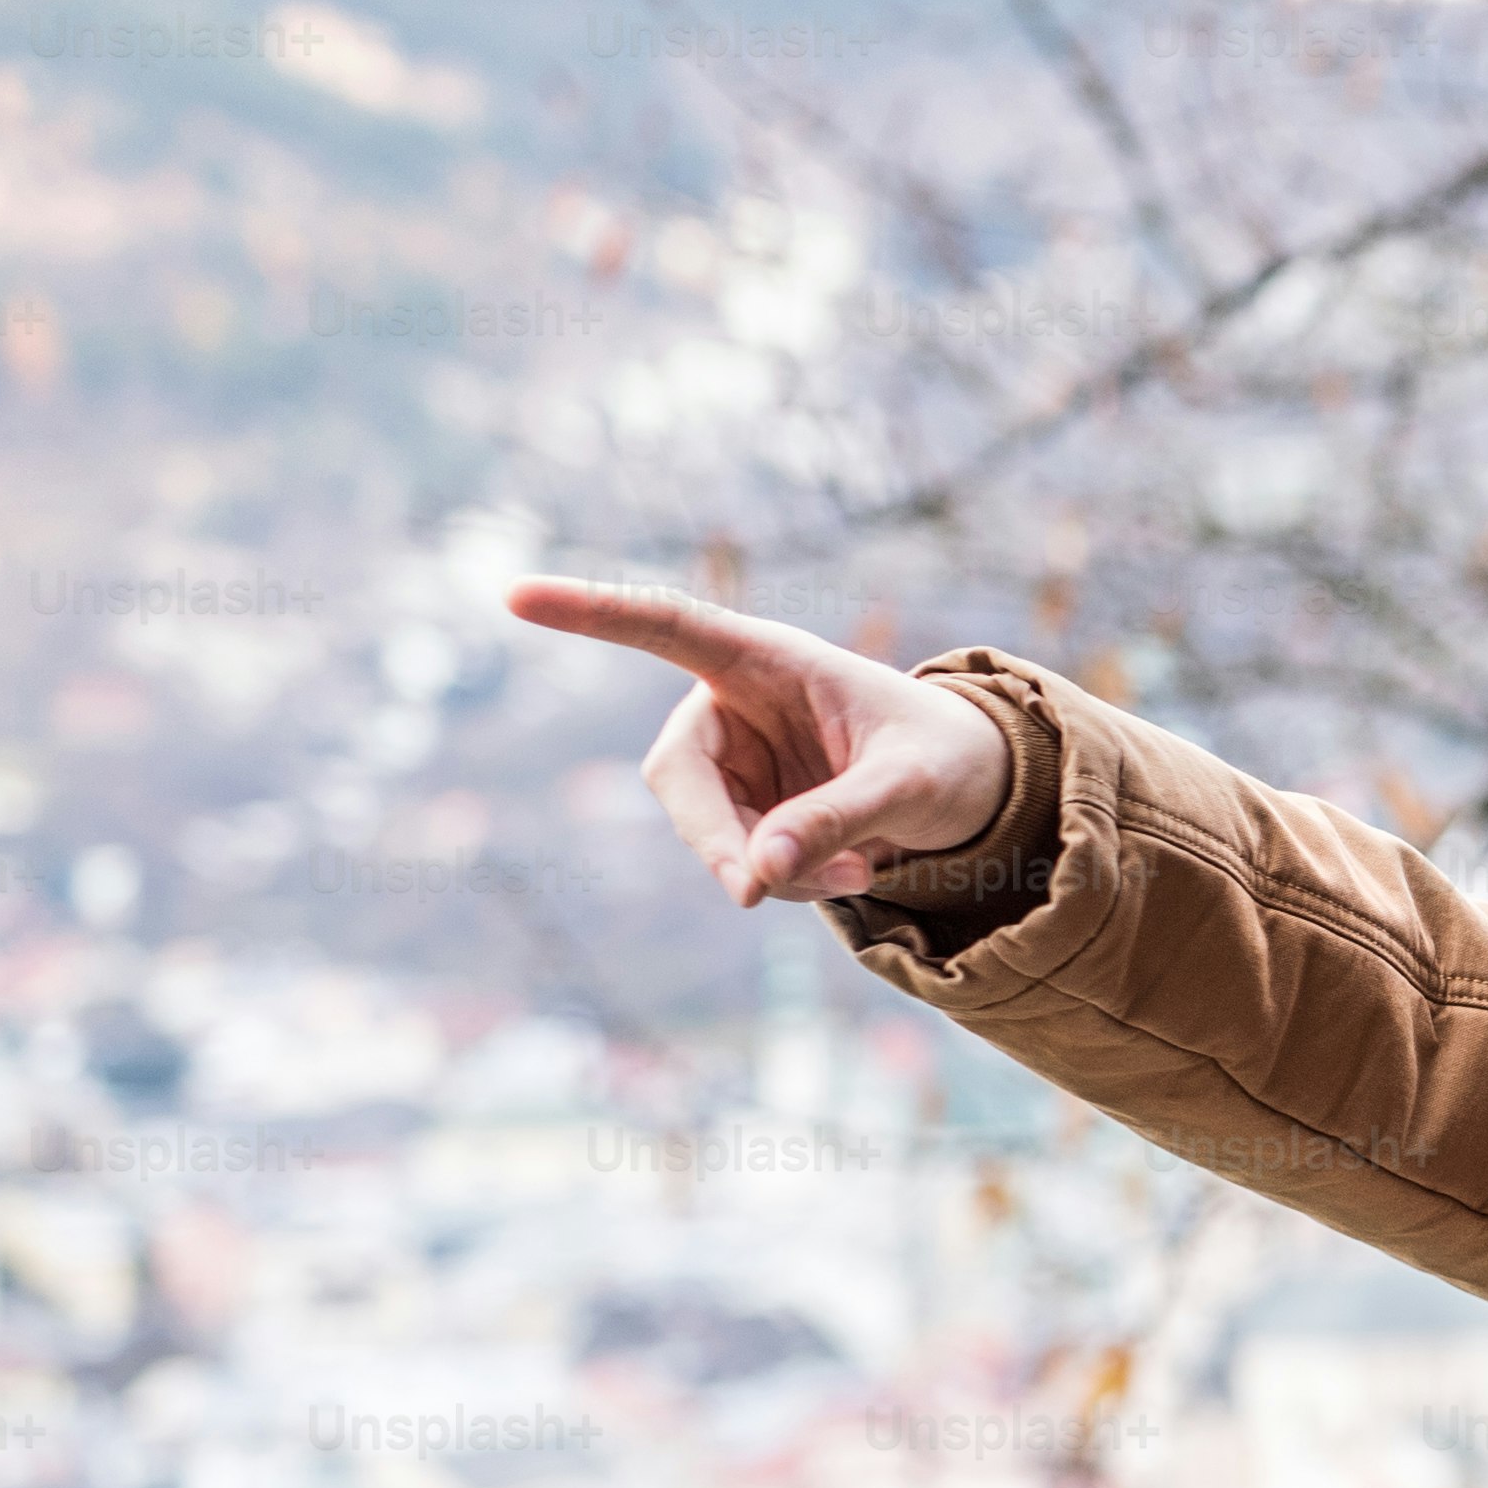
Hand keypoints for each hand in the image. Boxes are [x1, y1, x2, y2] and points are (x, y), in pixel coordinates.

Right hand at [508, 579, 1018, 906]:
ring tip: (862, 873)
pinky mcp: (745, 809)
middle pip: (677, 772)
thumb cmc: (946, 758)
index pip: (665, 625)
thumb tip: (754, 875)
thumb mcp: (911, 784)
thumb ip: (839, 818)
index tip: (514, 595)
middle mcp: (734, 702)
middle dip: (715, 836)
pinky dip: (789, 879)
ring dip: (773, 868)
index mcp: (767, 657)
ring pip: (709, 830)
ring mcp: (735, 761)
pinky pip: (741, 858)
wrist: (973, 788)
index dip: (593, 611)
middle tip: (755, 892)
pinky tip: (854, 872)